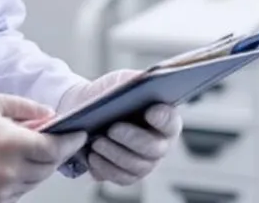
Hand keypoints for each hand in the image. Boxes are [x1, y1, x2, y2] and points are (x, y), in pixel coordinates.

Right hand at [0, 93, 86, 202]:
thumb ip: (27, 108)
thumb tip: (51, 115)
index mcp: (9, 143)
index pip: (53, 148)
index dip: (71, 142)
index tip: (81, 134)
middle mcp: (7, 170)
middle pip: (49, 166)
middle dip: (59, 153)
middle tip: (63, 140)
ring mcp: (0, 189)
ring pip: (37, 181)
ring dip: (43, 166)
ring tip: (39, 150)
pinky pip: (22, 191)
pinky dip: (27, 178)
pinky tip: (21, 164)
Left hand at [60, 70, 183, 185]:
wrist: (87, 111)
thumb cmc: (110, 94)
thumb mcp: (121, 81)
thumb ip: (133, 81)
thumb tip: (138, 83)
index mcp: (165, 119)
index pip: (172, 121)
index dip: (164, 118)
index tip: (150, 111)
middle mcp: (160, 144)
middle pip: (154, 149)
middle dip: (133, 139)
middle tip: (112, 129)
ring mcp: (145, 163)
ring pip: (136, 166)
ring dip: (115, 154)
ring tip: (97, 142)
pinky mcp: (127, 175)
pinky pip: (120, 177)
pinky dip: (105, 168)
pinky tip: (92, 156)